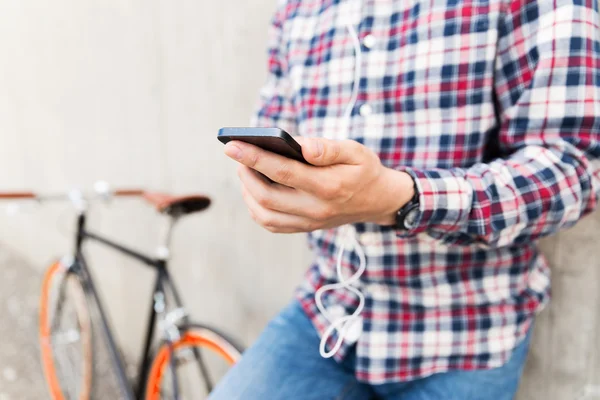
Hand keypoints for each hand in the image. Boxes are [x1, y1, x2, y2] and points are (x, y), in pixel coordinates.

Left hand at [224, 136, 414, 232]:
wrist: (378, 201)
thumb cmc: (363, 170)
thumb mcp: (356, 151)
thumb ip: (329, 148)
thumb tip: (302, 146)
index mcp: (329, 186)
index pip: (284, 172)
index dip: (254, 158)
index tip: (232, 145)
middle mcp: (317, 209)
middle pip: (268, 196)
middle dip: (245, 173)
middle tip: (236, 153)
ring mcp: (309, 222)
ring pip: (265, 214)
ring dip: (247, 191)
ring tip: (244, 169)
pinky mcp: (305, 228)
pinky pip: (271, 224)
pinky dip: (256, 207)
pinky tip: (254, 189)